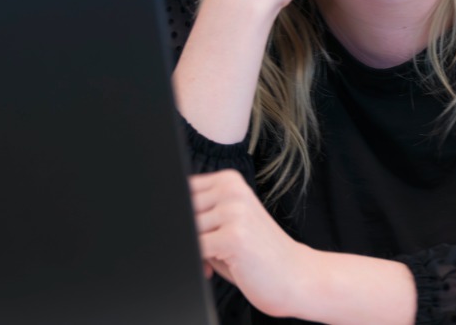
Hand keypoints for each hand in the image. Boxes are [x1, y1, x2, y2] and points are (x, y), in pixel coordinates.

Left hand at [190, 170, 316, 318]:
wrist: (294, 274)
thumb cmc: (256, 252)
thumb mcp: (226, 224)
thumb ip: (199, 216)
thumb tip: (162, 218)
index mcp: (229, 180)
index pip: (181, 191)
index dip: (179, 216)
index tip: (195, 232)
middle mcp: (232, 190)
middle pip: (181, 211)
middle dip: (186, 234)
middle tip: (203, 252)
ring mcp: (234, 211)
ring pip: (187, 230)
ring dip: (192, 250)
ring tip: (211, 261)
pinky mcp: (233, 236)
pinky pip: (195, 249)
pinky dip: (198, 262)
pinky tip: (214, 269)